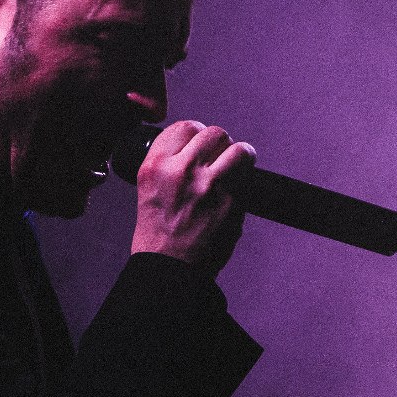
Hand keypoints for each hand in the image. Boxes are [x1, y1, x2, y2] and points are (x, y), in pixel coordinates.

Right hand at [130, 121, 256, 277]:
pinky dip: (246, 179)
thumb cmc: (158, 235)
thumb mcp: (149, 190)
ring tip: (234, 166)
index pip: (184, 126)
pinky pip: (247, 176)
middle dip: (219, 144)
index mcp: (155, 167)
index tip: (200, 145)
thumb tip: (198, 147)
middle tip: (218, 158)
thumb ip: (170, 164)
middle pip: (214, 133)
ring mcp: (209, 186)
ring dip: (239, 156)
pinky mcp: (232, 203)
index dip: (196, 134)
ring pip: (238, 148)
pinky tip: (237, 188)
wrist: (169, 270)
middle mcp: (181, 171)